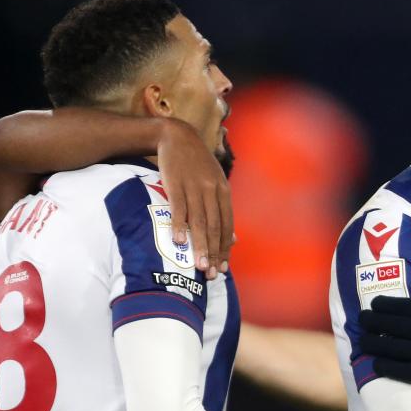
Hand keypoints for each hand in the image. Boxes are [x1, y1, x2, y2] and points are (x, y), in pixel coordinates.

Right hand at [157, 120, 233, 279]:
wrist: (176, 136)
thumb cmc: (196, 164)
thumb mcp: (215, 183)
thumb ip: (223, 211)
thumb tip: (234, 240)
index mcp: (223, 191)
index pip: (226, 225)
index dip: (224, 248)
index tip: (222, 268)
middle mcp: (211, 190)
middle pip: (214, 227)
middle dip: (213, 252)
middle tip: (211, 274)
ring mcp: (194, 187)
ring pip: (199, 221)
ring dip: (199, 245)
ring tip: (198, 266)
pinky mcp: (175, 184)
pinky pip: (178, 208)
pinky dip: (179, 225)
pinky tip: (178, 241)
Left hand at [358, 258, 410, 402]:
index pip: (401, 306)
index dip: (382, 305)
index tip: (373, 305)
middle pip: (389, 325)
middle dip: (371, 322)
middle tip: (361, 321)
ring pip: (388, 347)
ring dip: (371, 344)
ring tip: (362, 342)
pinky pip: (397, 370)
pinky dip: (383, 366)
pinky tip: (376, 364)